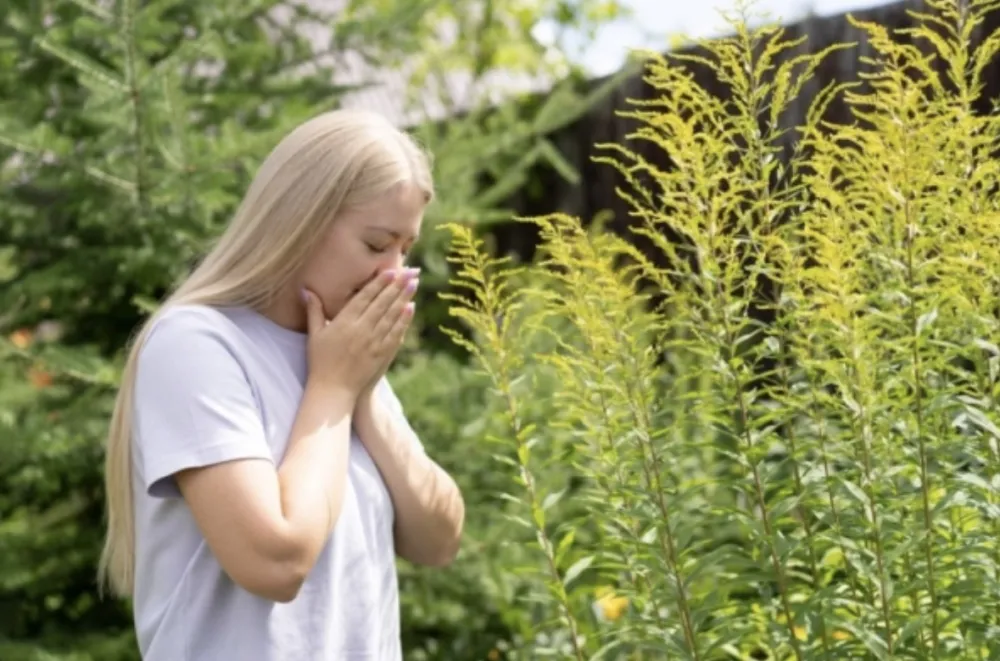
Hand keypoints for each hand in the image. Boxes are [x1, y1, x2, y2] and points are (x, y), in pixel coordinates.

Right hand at [301, 269, 416, 401]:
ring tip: (414, 283)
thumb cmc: (320, 362)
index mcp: (344, 322)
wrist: (333, 390)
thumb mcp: (315, 334)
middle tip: (410, 271)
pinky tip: (411, 308)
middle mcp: (361, 330)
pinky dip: (404, 320)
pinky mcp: (382, 354)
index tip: (391, 270)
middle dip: (397, 285)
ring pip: (391, 315)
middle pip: (382, 303)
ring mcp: (374, 342)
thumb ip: (314, 310)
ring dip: (404, 298)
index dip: (379, 283)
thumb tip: (305, 290)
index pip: (365, 297)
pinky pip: (396, 333)